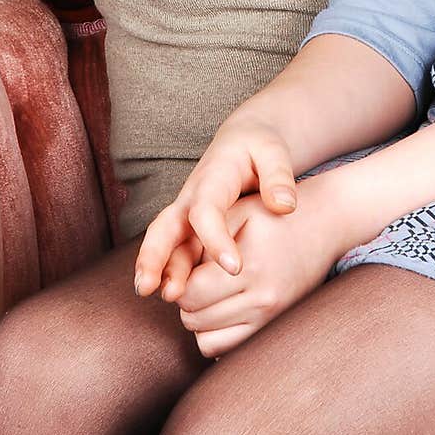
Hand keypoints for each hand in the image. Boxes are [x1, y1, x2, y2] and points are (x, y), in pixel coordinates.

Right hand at [134, 115, 298, 298]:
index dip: (216, 239)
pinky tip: (172, 295)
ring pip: (164, 243)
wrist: (245, 139)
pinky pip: (173, 251)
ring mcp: (186, 214)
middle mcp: (190, 198)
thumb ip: (279, 176)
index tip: (235, 268)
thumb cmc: (259, 146)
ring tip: (153, 295)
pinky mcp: (189, 227)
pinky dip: (167, 272)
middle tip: (150, 286)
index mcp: (212, 179)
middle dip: (154, 256)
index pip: (207, 211)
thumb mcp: (272, 151)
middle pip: (164, 226)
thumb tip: (284, 207)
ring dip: (156, 269)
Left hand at [173, 174, 352, 357]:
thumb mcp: (235, 214)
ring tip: (211, 294)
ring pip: (206, 341)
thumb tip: (170, 282)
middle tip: (200, 277)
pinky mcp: (274, 327)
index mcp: (250, 266)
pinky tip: (223, 310)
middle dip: (187, 300)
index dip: (179, 281)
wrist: (325, 224)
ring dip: (200, 320)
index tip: (188, 266)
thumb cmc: (272, 215)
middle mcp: (263, 297)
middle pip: (194, 320)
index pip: (190, 294)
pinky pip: (227, 351)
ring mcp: (271, 317)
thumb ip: (199, 242)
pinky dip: (216, 336)